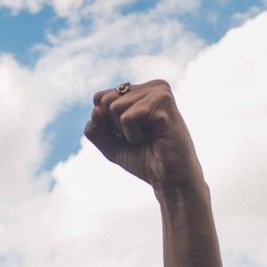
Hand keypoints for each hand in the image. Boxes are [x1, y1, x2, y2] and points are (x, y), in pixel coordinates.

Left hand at [84, 80, 205, 193]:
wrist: (171, 179)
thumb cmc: (146, 161)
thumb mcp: (111, 144)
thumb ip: (95, 128)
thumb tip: (96, 109)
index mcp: (141, 91)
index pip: (100, 97)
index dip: (106, 124)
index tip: (130, 135)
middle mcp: (151, 87)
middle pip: (104, 100)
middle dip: (115, 127)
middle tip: (141, 137)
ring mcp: (159, 91)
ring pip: (114, 107)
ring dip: (126, 132)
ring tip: (148, 137)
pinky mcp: (163, 100)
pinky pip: (126, 117)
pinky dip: (134, 135)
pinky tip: (153, 138)